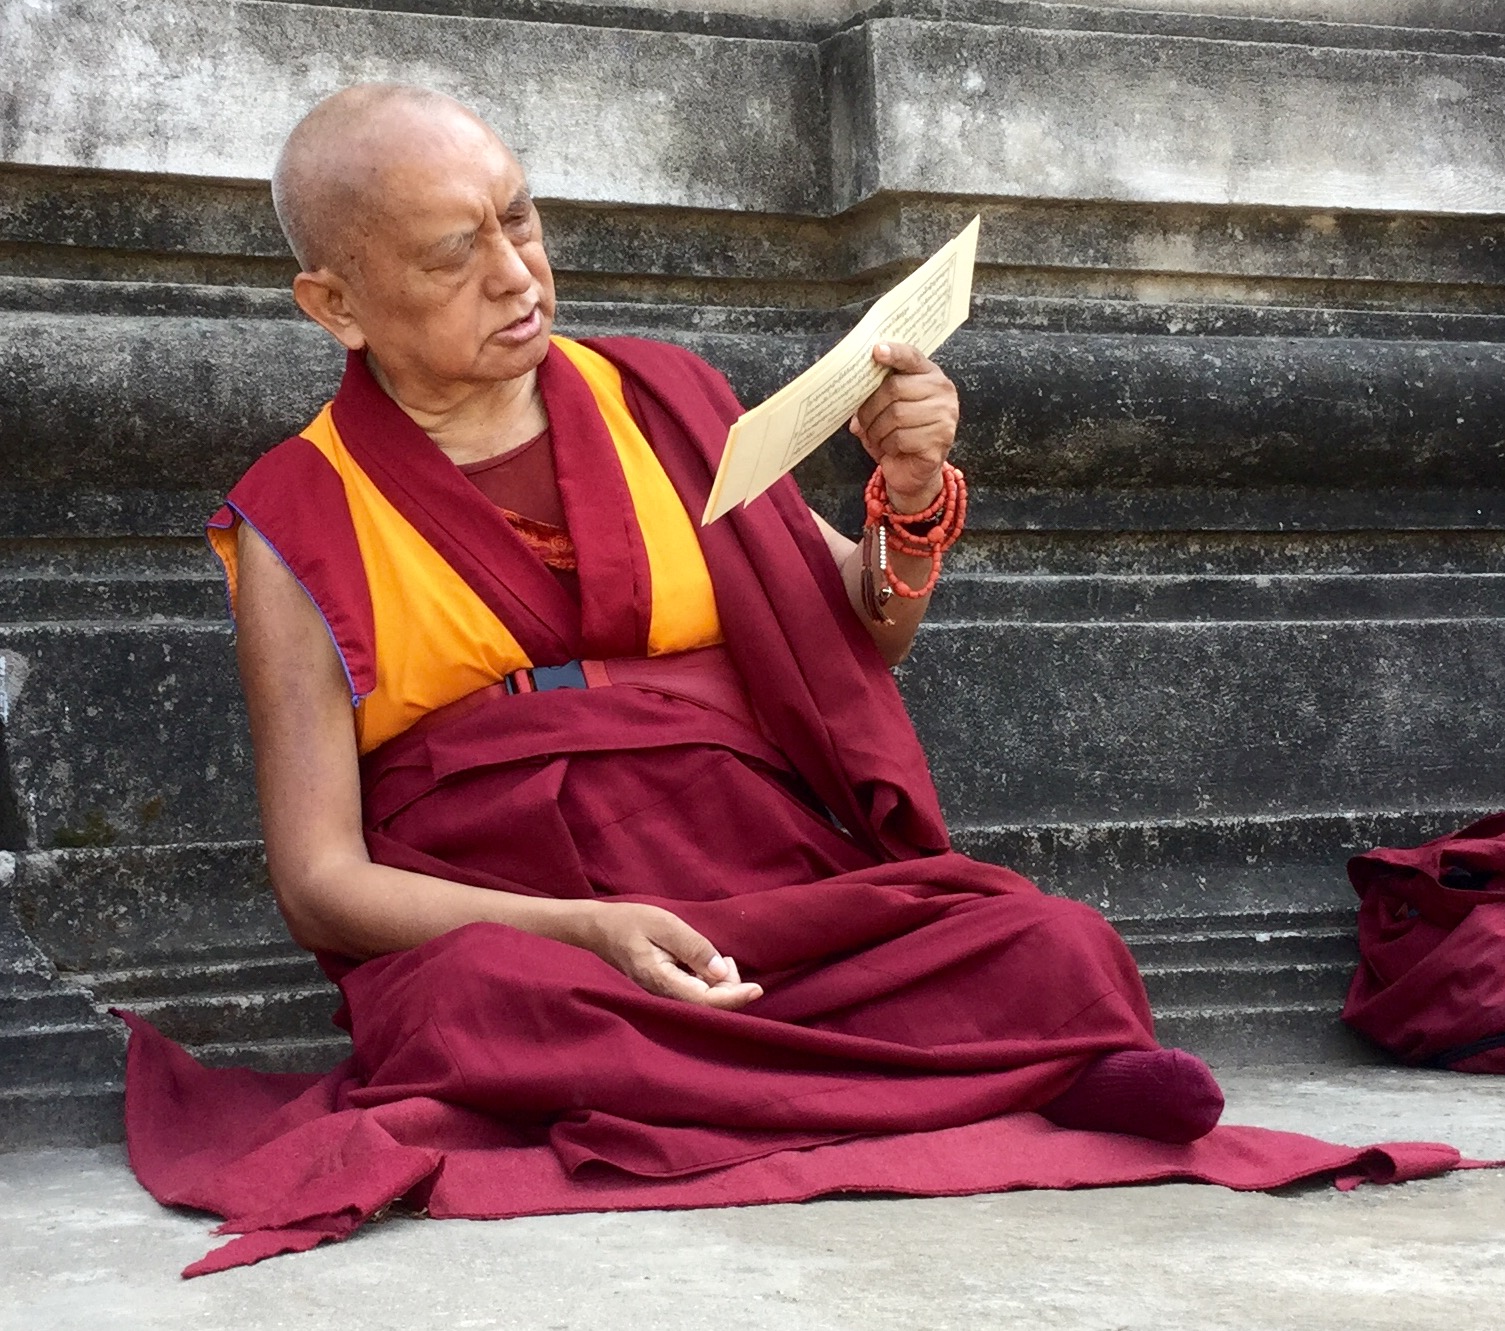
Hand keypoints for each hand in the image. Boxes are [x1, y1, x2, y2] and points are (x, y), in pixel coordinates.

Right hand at [579, 901, 763, 1009]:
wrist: (598, 930)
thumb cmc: (630, 922)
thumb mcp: (664, 925)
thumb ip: (693, 948)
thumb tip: (721, 972)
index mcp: (661, 981)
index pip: (705, 1001)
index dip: (734, 998)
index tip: (757, 989)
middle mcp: (662, 995)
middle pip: (708, 1006)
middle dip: (729, 988)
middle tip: (729, 959)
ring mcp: (663, 995)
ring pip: (702, 1002)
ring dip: (720, 985)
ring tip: (721, 959)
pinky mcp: (665, 991)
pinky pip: (694, 995)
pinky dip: (709, 982)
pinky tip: (709, 965)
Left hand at [849, 341, 958, 513]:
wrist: (913, 471)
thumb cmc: (897, 434)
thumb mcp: (883, 409)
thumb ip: (874, 393)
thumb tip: (854, 389)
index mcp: (929, 375)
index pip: (912, 357)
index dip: (894, 353)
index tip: (876, 351)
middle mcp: (942, 391)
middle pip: (894, 388)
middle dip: (870, 408)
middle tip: (864, 421)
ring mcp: (945, 415)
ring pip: (895, 415)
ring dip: (877, 430)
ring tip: (878, 437)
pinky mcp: (941, 439)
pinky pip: (902, 437)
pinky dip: (888, 446)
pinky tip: (893, 449)